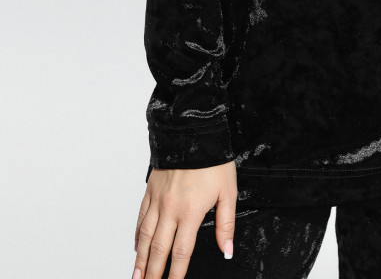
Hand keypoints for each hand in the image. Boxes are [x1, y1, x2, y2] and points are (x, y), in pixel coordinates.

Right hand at [133, 160, 237, 278]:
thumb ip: (226, 225)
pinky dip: (138, 235)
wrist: (194, 132)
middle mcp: (170, 209)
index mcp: (190, 212)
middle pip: (159, 249)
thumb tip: (226, 250)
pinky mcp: (150, 190)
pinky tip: (137, 246)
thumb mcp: (228, 192)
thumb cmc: (214, 161)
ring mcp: (158, 200)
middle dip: (152, 273)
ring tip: (137, 277)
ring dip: (140, 260)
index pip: (181, 252)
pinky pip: (141, 217)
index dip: (176, 273)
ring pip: (146, 236)